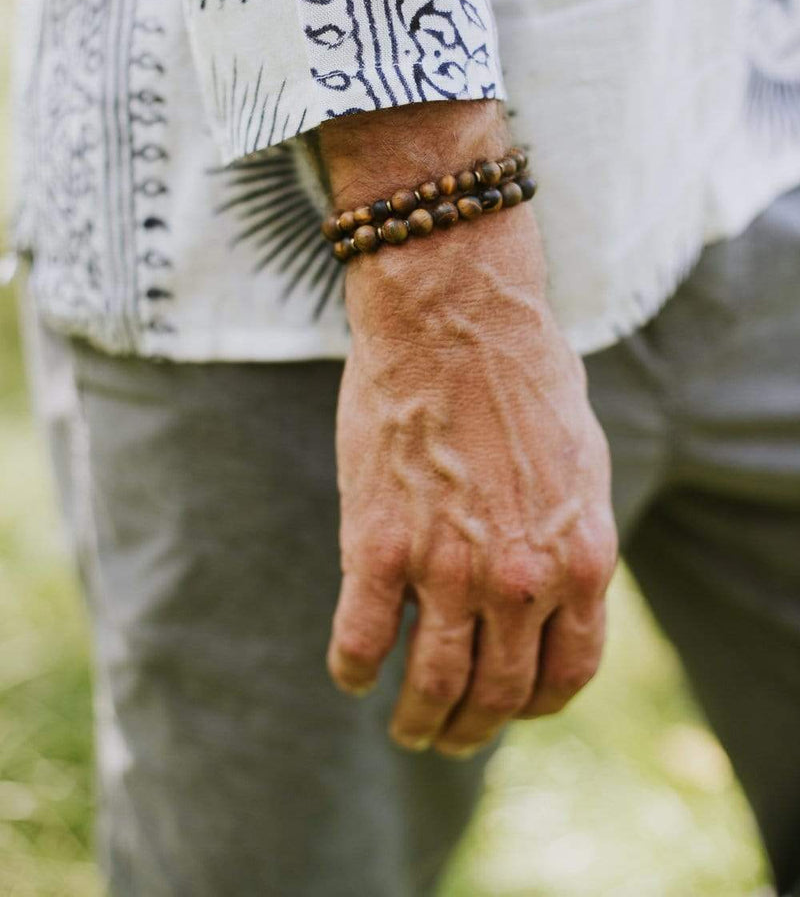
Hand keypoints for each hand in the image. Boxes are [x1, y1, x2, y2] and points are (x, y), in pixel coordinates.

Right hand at [323, 136, 616, 756]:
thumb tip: (553, 585)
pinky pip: (359, 641)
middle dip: (473, 729)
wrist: (455, 317)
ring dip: (418, 722)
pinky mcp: (376, 545)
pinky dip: (353, 670)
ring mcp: (446, 568)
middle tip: (448, 735)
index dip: (535, 705)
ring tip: (407, 727)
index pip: (565, 674)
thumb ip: (571, 537)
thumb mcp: (580, 465)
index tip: (510, 706)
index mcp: (579, 558)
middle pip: (498, 694)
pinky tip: (352, 672)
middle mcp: (520, 578)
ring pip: (431, 685)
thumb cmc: (522, 374)